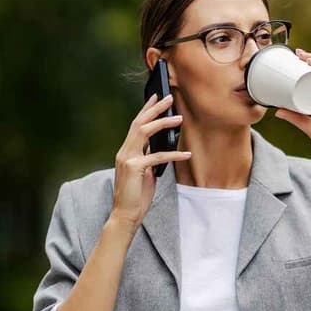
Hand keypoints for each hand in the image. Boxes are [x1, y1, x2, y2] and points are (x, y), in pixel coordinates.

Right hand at [109, 93, 190, 227]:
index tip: (156, 97)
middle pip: (139, 123)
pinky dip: (173, 154)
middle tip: (169, 98)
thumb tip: (160, 148)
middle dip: (155, 109)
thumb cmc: (136, 195)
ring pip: (145, 133)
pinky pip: (157, 157)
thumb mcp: (144, 173)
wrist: (125, 214)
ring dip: (163, 123)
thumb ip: (149, 159)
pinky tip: (186, 153)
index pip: (136, 125)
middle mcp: (124, 151)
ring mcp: (127, 159)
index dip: (146, 110)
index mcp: (126, 151)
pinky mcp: (135, 168)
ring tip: (179, 118)